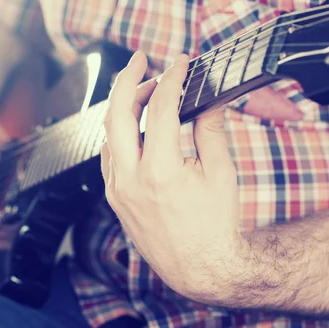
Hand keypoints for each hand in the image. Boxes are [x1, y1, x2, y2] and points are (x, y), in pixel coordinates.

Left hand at [101, 52, 240, 296]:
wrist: (199, 268)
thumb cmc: (214, 225)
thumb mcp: (220, 174)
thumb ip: (210, 130)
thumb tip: (208, 99)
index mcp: (161, 171)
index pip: (160, 108)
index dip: (171, 78)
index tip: (181, 63)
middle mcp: (131, 179)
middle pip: (117, 112)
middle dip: (127, 78)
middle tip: (141, 59)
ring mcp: (118, 190)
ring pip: (108, 133)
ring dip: (123, 106)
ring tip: (145, 92)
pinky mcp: (114, 198)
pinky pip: (109, 155)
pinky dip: (119, 133)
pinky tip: (135, 126)